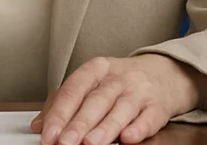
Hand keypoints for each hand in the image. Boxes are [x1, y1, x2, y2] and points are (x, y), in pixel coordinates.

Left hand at [31, 54, 206, 144]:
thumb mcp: (93, 83)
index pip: (74, 89)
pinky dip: (138, 128)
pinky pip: (148, 118)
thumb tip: (39, 125)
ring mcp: (140, 91)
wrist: (167, 73)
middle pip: (96, 100)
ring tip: (90, 143)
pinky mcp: (158, 106)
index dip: (60, 113)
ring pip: (122, 109)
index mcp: (97, 69)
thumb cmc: (123, 82)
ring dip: (106, 127)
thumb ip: (65, 103)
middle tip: (65, 142)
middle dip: (79, 123)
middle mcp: (119, 78)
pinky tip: (128, 138)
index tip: (48, 134)